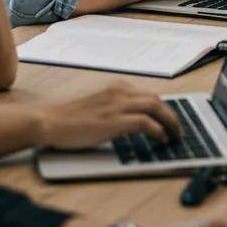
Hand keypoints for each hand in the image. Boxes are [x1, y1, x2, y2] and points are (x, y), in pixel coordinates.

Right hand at [37, 81, 180, 148]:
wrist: (49, 120)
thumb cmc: (69, 117)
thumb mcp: (98, 105)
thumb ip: (115, 107)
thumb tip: (134, 120)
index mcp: (116, 87)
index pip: (148, 95)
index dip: (163, 108)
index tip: (170, 119)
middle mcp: (120, 91)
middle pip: (156, 99)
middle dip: (172, 115)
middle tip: (178, 129)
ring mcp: (118, 105)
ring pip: (157, 107)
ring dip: (170, 122)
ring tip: (175, 136)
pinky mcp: (115, 120)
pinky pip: (146, 122)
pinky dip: (158, 131)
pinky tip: (161, 140)